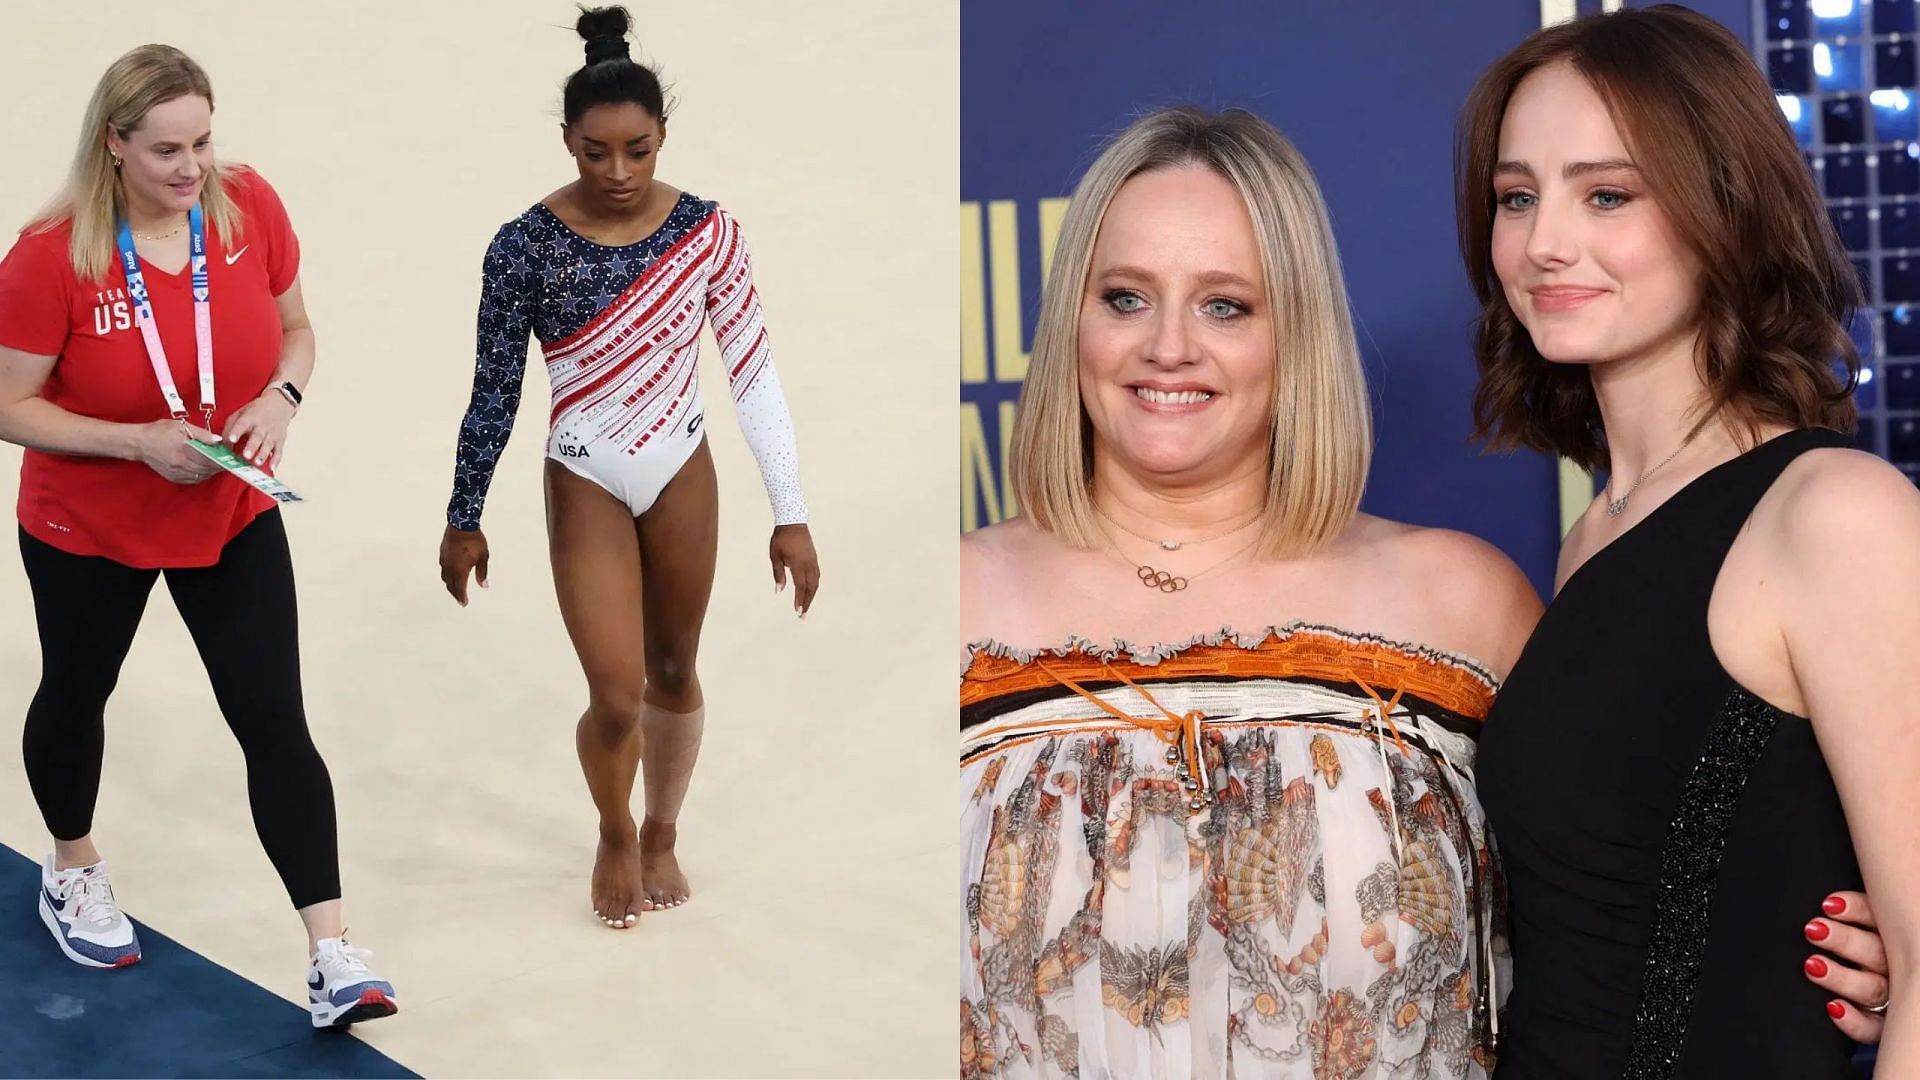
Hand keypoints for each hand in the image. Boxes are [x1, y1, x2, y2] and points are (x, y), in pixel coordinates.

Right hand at [133, 419, 222, 483]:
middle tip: (226, 460)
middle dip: (218, 465)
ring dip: (210, 471)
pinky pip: (192, 479)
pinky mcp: (173, 477)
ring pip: (201, 476)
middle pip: (207, 469)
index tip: (229, 456)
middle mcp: (181, 465)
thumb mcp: (181, 427)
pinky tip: (204, 469)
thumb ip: (201, 434)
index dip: (221, 459)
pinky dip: (201, 475)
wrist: (138, 443)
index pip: (209, 459)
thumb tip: (218, 440)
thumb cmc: (159, 431)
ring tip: (217, 464)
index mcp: (185, 451)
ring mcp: (177, 473)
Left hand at [222, 390, 295, 468]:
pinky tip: (271, 467)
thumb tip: (222, 444)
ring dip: (262, 454)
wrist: (278, 405)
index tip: (231, 439)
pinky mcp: (280, 441)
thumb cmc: (256, 412)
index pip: (242, 424)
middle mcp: (262, 426)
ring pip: (268, 445)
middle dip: (251, 446)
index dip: (236, 431)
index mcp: (250, 417)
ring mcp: (272, 434)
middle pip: (257, 437)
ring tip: (257, 463)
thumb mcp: (240, 413)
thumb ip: (230, 427)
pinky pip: (278, 451)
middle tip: (246, 455)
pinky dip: (276, 460)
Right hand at [439, 525, 490, 606]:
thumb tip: (484, 585)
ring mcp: (444, 561)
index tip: (464, 603)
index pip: (459, 588)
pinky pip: (443, 569)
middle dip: (456, 594)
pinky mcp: (442, 554)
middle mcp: (450, 567)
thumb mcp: (483, 557)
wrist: (461, 524)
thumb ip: (482, 572)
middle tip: (460, 600)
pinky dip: (447, 576)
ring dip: (450, 585)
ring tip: (455, 589)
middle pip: (450, 585)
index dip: (462, 597)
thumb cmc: (474, 541)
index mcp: (460, 570)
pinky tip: (451, 574)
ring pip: (445, 578)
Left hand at [769, 523, 818, 617]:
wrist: (793, 521)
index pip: (800, 587)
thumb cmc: (781, 538)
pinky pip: (816, 575)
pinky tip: (809, 590)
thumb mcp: (775, 556)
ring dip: (811, 595)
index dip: (800, 600)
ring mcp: (813, 560)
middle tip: (802, 615)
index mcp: (799, 564)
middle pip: (811, 588)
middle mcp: (809, 564)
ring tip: (806, 605)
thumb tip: (779, 591)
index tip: (798, 612)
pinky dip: (813, 586)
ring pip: (816, 582)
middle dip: (807, 602)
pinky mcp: (814, 557)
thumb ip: (778, 574)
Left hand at [1805, 891, 1888, 1042]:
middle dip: (1845, 941)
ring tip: (1813, 965)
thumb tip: (1830, 892)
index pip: (1878, 918)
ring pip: (1873, 989)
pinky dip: (1854, 1021)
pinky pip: (1873, 1028)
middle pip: (1875, 953)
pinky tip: (1834, 1008)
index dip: (1856, 909)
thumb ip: (1852, 911)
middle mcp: (1895, 966)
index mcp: (1891, 936)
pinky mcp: (1883, 1025)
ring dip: (1842, 977)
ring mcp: (1892, 996)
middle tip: (1814, 930)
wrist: (1883, 987)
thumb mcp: (1865, 924)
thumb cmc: (1862, 945)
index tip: (1829, 905)